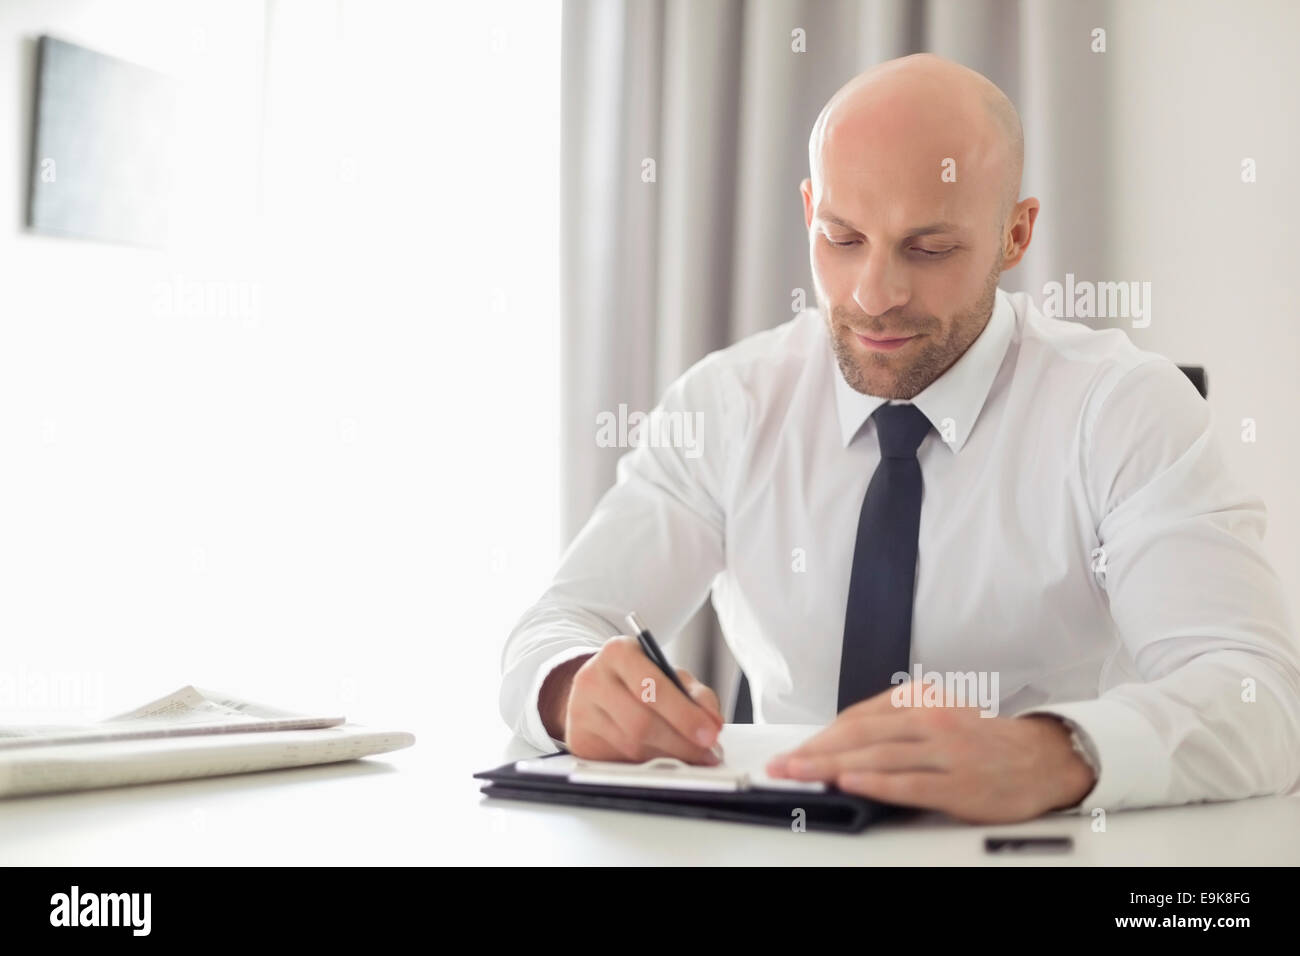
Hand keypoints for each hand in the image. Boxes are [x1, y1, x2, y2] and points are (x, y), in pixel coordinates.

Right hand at [539, 636, 723, 764]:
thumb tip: (712, 724)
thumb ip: (696, 694)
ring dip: (669, 758)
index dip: (684, 714)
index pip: (652, 686)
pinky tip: (663, 760)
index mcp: (617, 652)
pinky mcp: (578, 741)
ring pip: (631, 747)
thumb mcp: (669, 675)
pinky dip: (648, 765)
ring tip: (693, 757)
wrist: (596, 687)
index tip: (710, 733)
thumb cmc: (639, 680)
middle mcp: (592, 679)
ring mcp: (580, 712)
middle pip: (641, 722)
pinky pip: (619, 762)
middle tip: (708, 753)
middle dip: (681, 743)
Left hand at [765, 686, 1096, 822]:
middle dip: (814, 751)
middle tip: (783, 765)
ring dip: (831, 766)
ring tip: (801, 774)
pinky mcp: (958, 784)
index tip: (793, 751)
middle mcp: (930, 721)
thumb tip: (842, 741)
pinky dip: (874, 782)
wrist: (1041, 759)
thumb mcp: (938, 716)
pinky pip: (908, 782)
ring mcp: (944, 752)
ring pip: (877, 757)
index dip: (820, 736)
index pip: (857, 718)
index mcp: (921, 701)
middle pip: (859, 735)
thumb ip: (895, 724)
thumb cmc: (982, 741)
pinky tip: (849, 783)